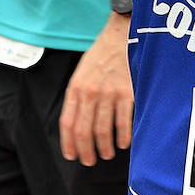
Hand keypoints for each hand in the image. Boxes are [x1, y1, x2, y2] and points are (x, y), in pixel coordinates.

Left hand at [60, 12, 132, 164]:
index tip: (72, 155)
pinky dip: (123, 137)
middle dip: (86, 151)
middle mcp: (89, 92)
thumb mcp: (82, 72)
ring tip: (107, 154)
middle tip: (90, 161)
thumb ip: (78, 95)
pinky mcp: (127, 92)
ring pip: (103, 130)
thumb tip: (76, 123)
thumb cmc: (102, 54)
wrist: (121, 34)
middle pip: (83, 130)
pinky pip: (123, 122)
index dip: (69, 143)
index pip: (67, 123)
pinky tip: (123, 143)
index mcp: (75, 87)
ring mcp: (108, 92)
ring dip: (104, 147)